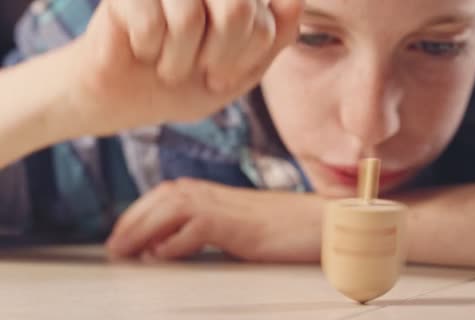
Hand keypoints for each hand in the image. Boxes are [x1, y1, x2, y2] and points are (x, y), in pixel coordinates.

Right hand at [64, 0, 301, 135]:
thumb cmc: (186, 82)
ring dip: (179, 60)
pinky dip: (148, 49)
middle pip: (237, 9)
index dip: (246, 58)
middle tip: (200, 71)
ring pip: (190, 14)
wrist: (126, 99)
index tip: (220, 75)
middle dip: (219, 57)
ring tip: (167, 66)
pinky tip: (142, 50)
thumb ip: (274, 37)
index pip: (267, 19)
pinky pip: (151, 20)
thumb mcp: (241, 72)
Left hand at [105, 178, 324, 261]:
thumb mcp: (235, 224)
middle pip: (161, 199)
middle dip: (131, 221)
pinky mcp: (235, 224)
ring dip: (143, 229)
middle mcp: (214, 193)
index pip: (164, 195)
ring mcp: (224, 206)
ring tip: (125, 251)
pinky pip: (195, 228)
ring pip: (171, 209)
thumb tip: (166, 245)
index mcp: (212, 191)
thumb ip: (203, 229)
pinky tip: (161, 255)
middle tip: (113, 247)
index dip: (137, 213)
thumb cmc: (281, 226)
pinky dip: (174, 242)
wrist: (317, 222)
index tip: (121, 235)